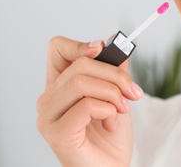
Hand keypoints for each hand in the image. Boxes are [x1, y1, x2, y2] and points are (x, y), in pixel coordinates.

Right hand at [36, 36, 143, 166]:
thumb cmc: (111, 137)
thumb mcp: (117, 97)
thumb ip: (113, 73)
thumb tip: (117, 48)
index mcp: (60, 86)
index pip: (58, 49)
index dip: (81, 45)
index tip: (104, 49)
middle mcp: (49, 99)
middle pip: (80, 64)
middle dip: (115, 75)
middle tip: (132, 91)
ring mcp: (49, 116)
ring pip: (81, 82)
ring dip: (113, 93)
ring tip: (122, 109)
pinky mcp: (57, 133)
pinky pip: (87, 105)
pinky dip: (108, 110)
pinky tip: (111, 123)